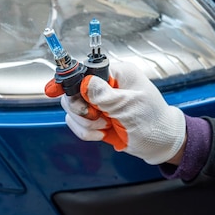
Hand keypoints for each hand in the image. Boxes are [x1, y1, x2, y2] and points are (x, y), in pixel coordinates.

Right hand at [60, 62, 185, 164]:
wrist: (161, 144)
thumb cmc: (154, 122)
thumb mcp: (130, 108)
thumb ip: (105, 95)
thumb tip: (85, 83)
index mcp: (117, 74)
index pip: (84, 71)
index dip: (69, 81)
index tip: (52, 91)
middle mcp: (105, 85)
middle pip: (72, 91)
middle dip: (80, 109)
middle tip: (96, 117)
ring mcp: (99, 102)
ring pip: (71, 109)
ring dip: (85, 123)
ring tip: (104, 127)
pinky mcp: (95, 117)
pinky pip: (76, 123)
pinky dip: (86, 132)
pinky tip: (103, 134)